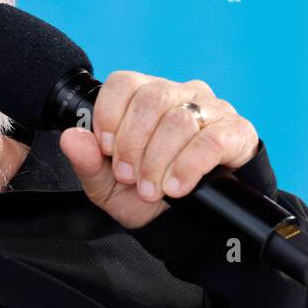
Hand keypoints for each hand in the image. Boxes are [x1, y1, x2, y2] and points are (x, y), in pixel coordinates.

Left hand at [59, 72, 259, 228]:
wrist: (190, 224)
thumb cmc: (149, 196)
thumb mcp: (108, 186)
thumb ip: (88, 162)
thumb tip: (70, 137)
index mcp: (145, 98)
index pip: (124, 83)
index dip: (110, 116)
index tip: (107, 150)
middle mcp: (180, 95)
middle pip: (152, 99)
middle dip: (134, 144)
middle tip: (130, 177)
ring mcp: (212, 110)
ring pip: (180, 119)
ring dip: (159, 161)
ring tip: (152, 189)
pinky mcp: (237, 132)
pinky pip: (212, 139)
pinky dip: (188, 167)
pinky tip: (177, 187)